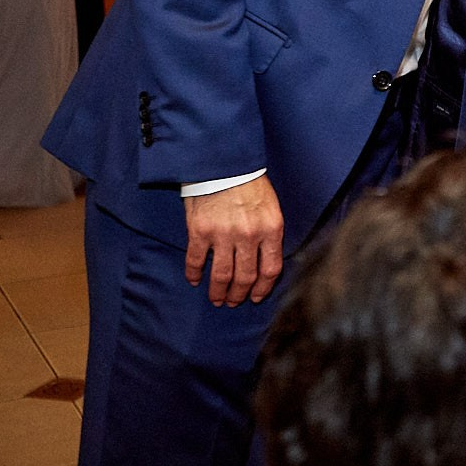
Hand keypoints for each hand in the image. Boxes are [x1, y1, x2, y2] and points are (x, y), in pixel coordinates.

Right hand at [183, 175, 284, 306]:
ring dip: (218, 292)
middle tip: (233, 302)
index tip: (256, 297)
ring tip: (217, 299)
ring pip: (222, 275)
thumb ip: (269, 234)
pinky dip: (194, 274)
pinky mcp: (199, 232)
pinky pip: (196, 261)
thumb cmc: (250, 184)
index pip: (270, 270)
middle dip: (239, 295)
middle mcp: (249, 236)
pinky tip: (194, 280)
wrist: (223, 163)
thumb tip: (266, 261)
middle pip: (245, 277)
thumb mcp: (271, 208)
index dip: (263, 288)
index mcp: (271, 230)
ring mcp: (223, 235)